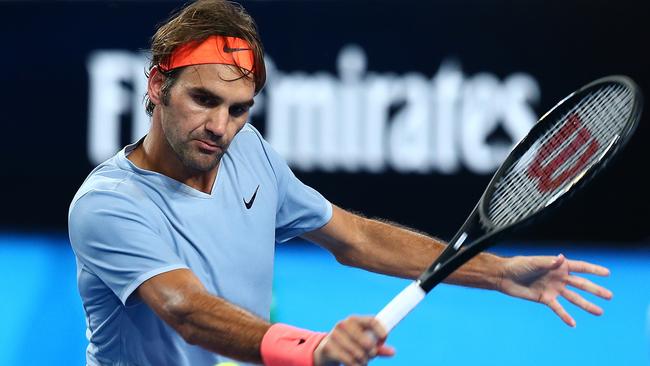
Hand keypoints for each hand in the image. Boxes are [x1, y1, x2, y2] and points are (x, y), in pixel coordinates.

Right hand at [313, 316, 394, 365]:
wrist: (326, 350)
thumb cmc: (350, 344)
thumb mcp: (363, 342)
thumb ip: (378, 346)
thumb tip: (392, 352)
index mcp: (354, 320)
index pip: (372, 321)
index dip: (381, 330)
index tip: (384, 339)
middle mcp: (343, 324)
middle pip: (366, 341)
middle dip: (372, 352)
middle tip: (371, 355)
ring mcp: (334, 335)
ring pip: (358, 353)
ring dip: (363, 361)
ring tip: (363, 361)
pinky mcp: (328, 347)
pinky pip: (349, 360)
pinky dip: (355, 365)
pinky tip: (355, 365)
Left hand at [497, 254, 612, 326]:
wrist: (504, 277)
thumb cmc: (518, 265)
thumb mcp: (533, 262)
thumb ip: (548, 262)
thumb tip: (561, 258)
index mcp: (558, 266)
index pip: (580, 267)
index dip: (593, 270)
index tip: (607, 273)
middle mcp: (559, 277)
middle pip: (581, 284)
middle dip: (595, 290)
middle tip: (609, 296)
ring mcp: (553, 289)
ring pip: (573, 298)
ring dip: (586, 305)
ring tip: (600, 312)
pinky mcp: (545, 299)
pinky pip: (558, 308)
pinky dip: (565, 316)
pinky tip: (573, 324)